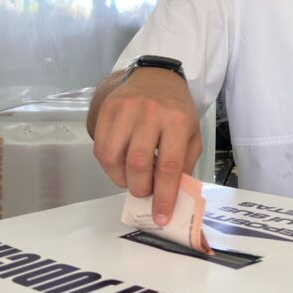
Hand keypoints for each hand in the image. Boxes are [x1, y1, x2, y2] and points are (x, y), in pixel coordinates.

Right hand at [92, 68, 201, 224]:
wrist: (157, 76)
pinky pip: (100, 148)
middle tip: (145, 192)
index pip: (169, 167)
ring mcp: (125, 109)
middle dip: (140, 188)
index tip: (161, 216)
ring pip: (113, 158)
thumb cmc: (176, 110)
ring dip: (121, 179)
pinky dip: (109, 165)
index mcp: (177, 121)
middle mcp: (150, 113)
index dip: (163, 196)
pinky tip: (121, 164)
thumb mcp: (192, 135)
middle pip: (137, 164)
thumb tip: (171, 197)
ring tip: (132, 178)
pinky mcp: (107, 109)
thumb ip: (184, 165)